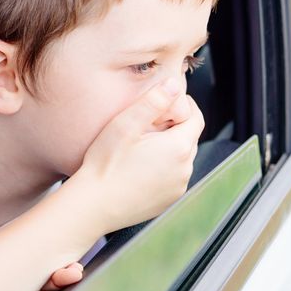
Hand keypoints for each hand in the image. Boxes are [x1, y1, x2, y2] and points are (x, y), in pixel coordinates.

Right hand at [69, 77, 203, 232]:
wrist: (93, 205)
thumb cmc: (105, 165)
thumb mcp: (125, 124)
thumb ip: (153, 101)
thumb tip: (174, 85)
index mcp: (178, 148)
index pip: (197, 118)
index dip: (184, 106)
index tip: (167, 101)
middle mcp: (184, 170)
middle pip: (188, 138)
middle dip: (173, 127)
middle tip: (147, 123)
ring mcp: (177, 187)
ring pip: (180, 158)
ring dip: (167, 149)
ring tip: (139, 146)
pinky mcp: (167, 200)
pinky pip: (172, 177)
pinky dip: (162, 168)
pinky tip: (138, 167)